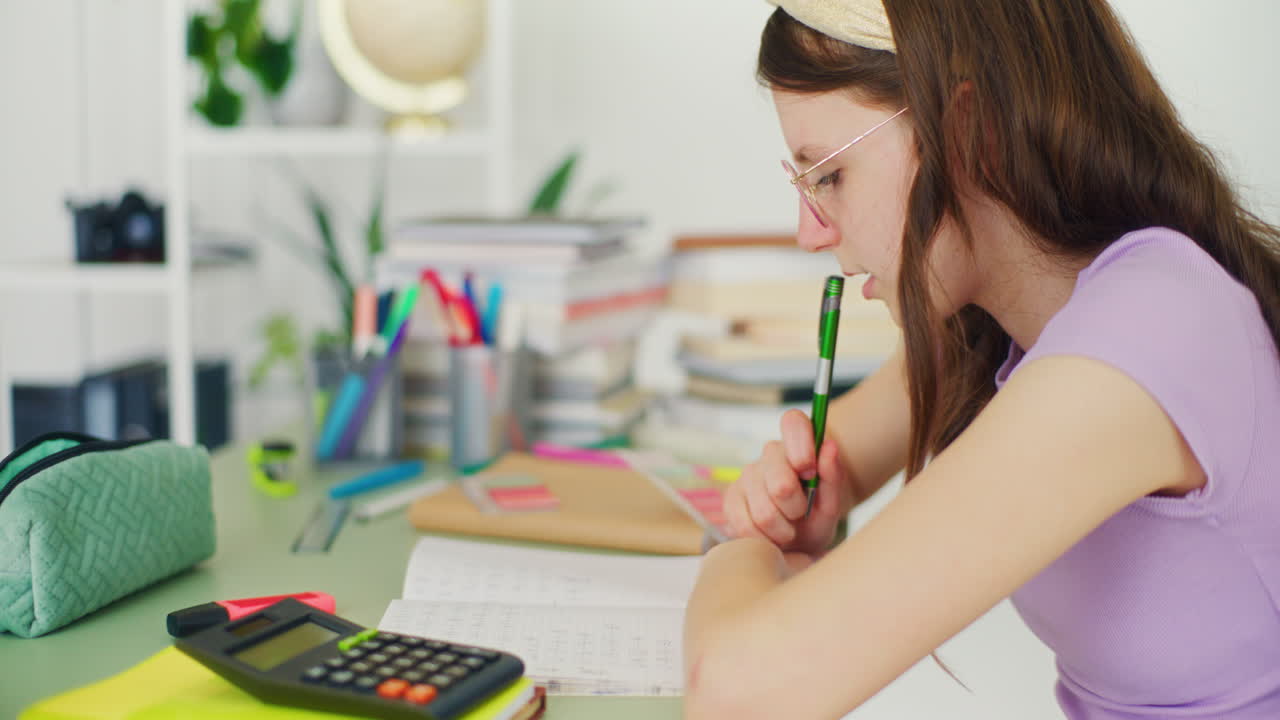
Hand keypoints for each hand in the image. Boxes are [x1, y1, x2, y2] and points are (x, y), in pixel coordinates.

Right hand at [723, 409, 852, 556]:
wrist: (796, 541)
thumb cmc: (816, 516)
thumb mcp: (831, 503)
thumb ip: (833, 476)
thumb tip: (830, 446)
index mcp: (798, 444)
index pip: (793, 421)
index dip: (801, 445)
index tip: (809, 473)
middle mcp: (769, 454)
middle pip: (781, 484)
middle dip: (796, 509)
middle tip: (800, 513)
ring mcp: (747, 475)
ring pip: (764, 512)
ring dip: (782, 530)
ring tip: (788, 529)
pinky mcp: (730, 498)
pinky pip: (745, 525)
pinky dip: (764, 539)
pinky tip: (770, 535)